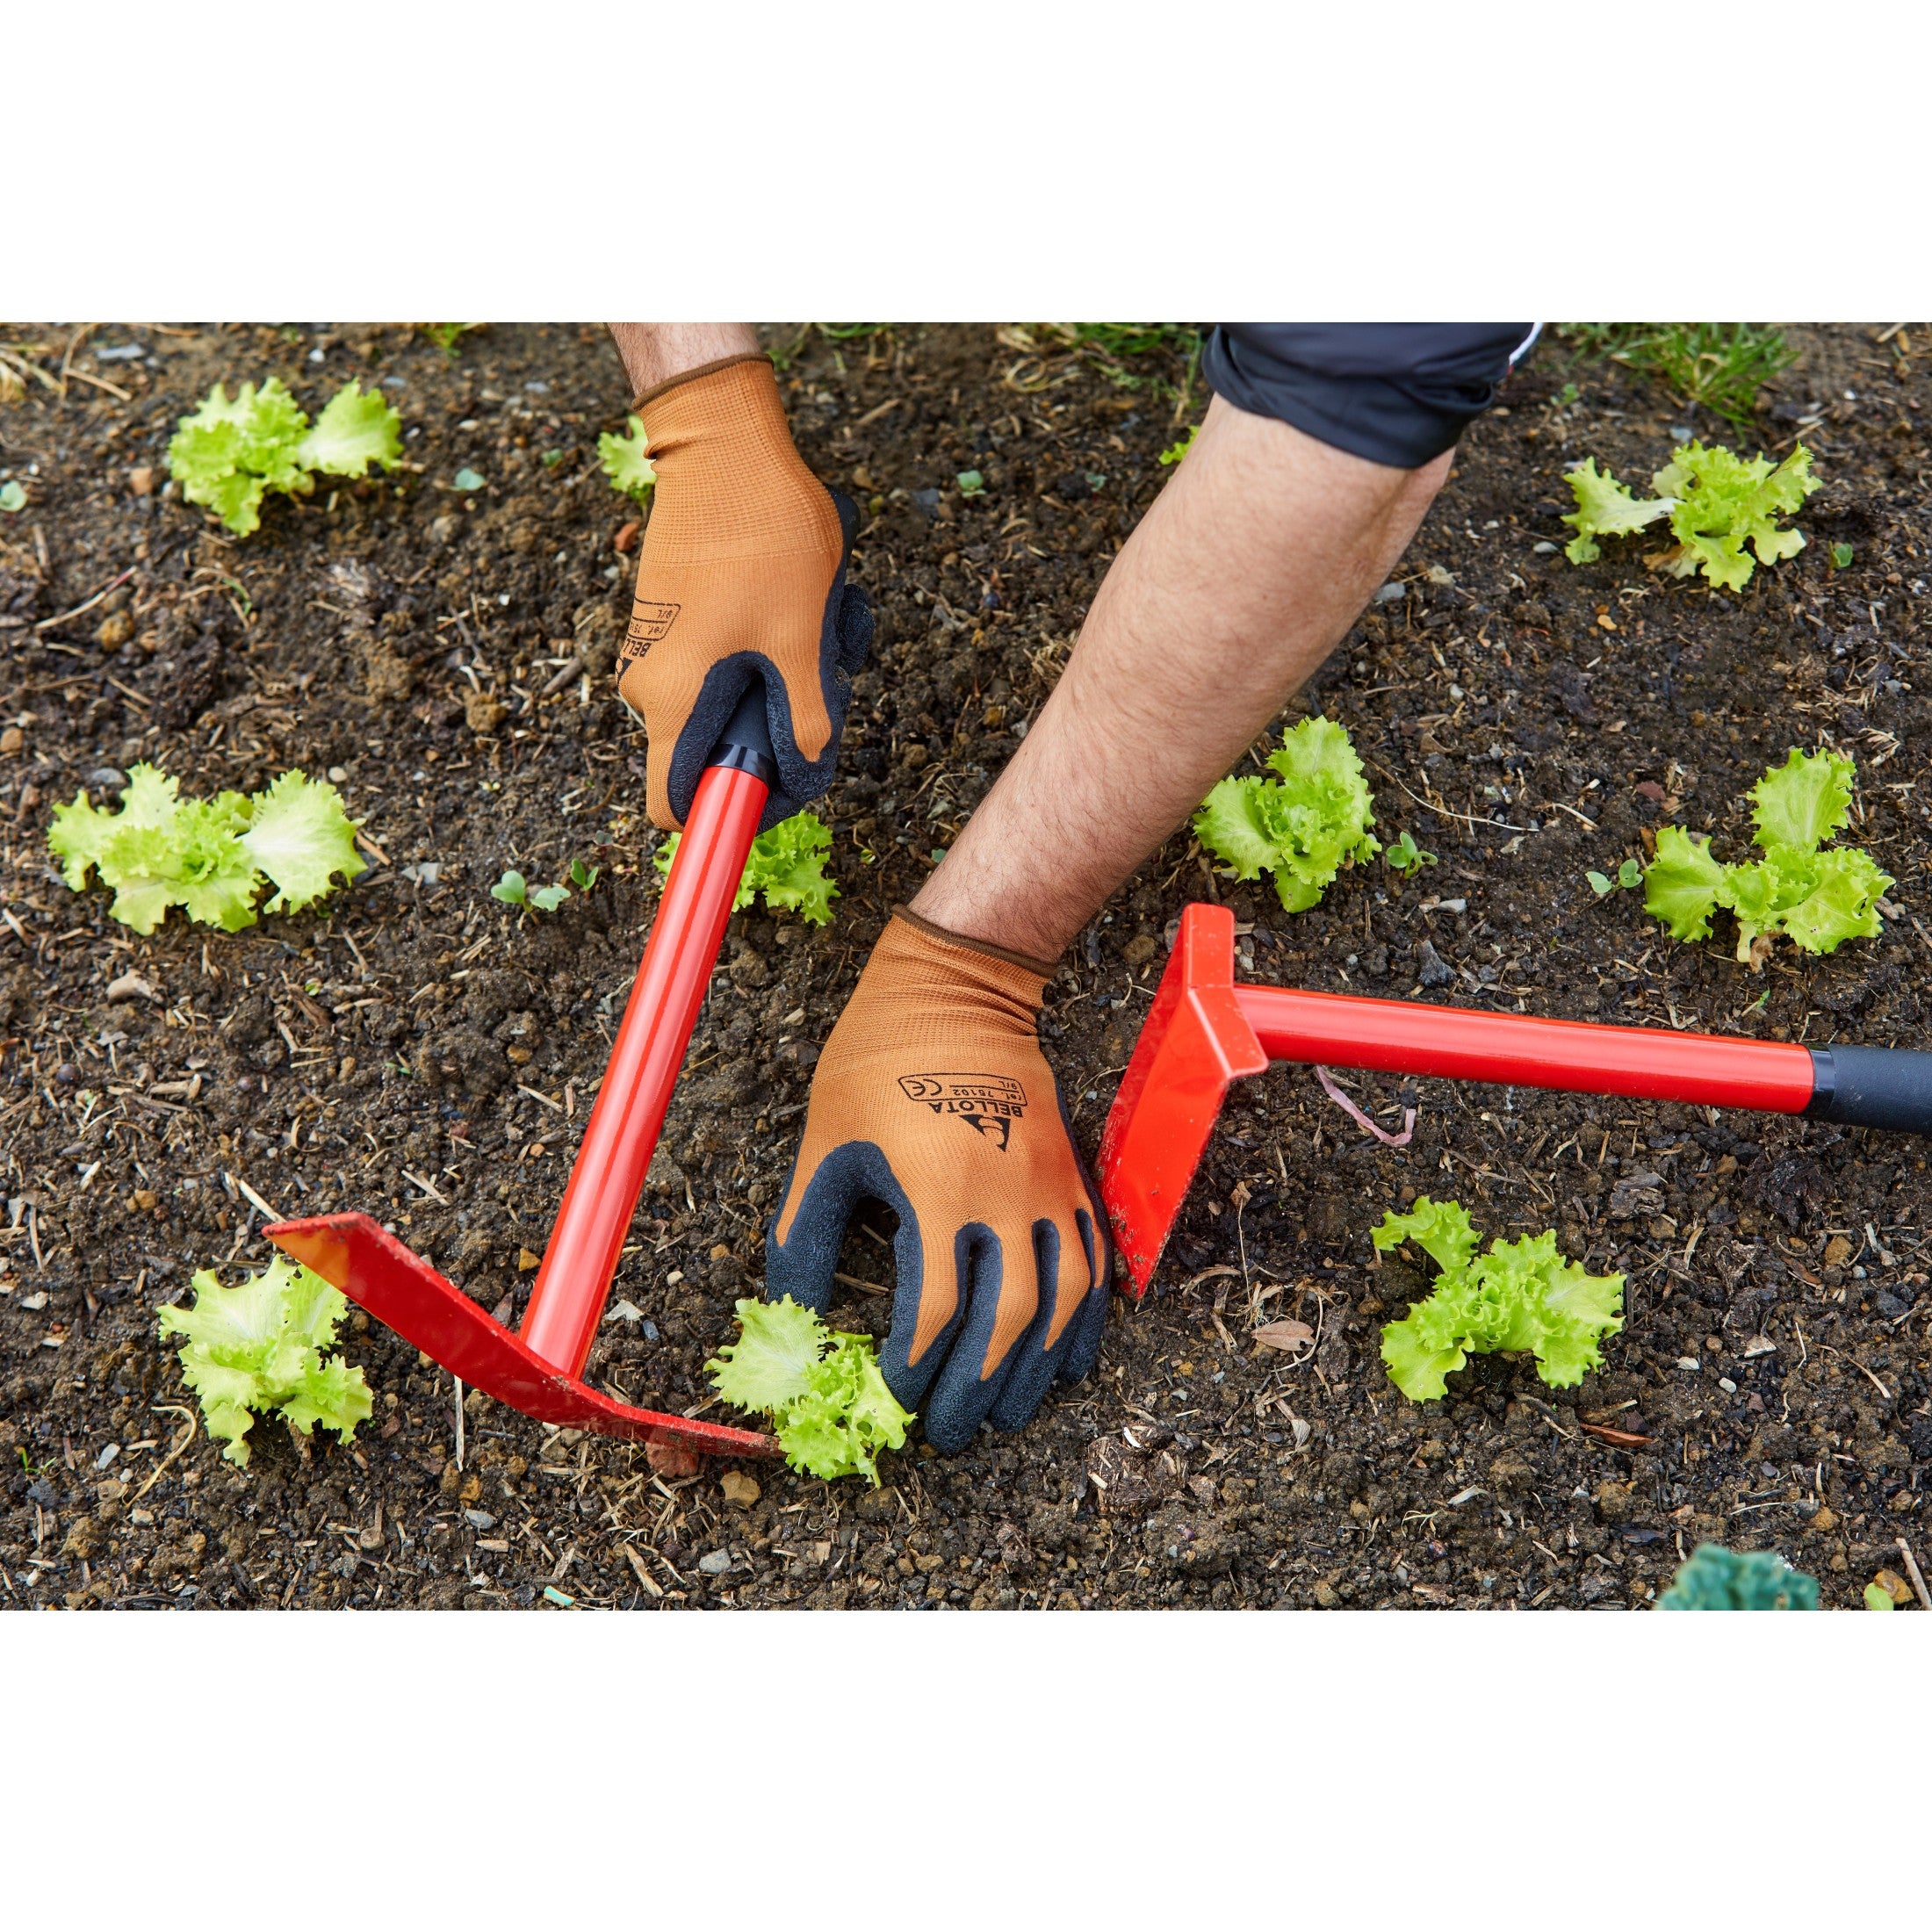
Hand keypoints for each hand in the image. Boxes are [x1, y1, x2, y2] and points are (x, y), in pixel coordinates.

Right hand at [616, 353, 871, 830]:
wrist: (721, 443)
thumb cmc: (762, 536)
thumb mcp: (802, 638)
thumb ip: (807, 721)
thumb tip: (806, 772)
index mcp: (673, 702)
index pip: (674, 808)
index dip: (729, 815)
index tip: (782, 790)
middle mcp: (651, 685)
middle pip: (719, 754)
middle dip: (785, 730)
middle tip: (830, 676)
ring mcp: (660, 649)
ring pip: (735, 702)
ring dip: (791, 679)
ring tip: (826, 622)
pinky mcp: (675, 619)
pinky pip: (729, 661)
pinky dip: (774, 645)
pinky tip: (808, 602)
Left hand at [766, 908, 1109, 1451]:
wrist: (956, 987)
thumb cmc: (877, 1062)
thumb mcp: (825, 1146)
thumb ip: (806, 1235)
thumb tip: (788, 1315)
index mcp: (936, 1192)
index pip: (932, 1311)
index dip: (912, 1370)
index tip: (892, 1400)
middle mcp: (1003, 1196)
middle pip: (1004, 1322)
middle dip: (974, 1387)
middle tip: (949, 1432)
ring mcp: (1047, 1186)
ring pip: (1061, 1302)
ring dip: (1035, 1367)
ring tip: (1008, 1412)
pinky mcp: (1071, 1175)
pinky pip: (1094, 1262)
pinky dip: (1085, 1320)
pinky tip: (1068, 1358)